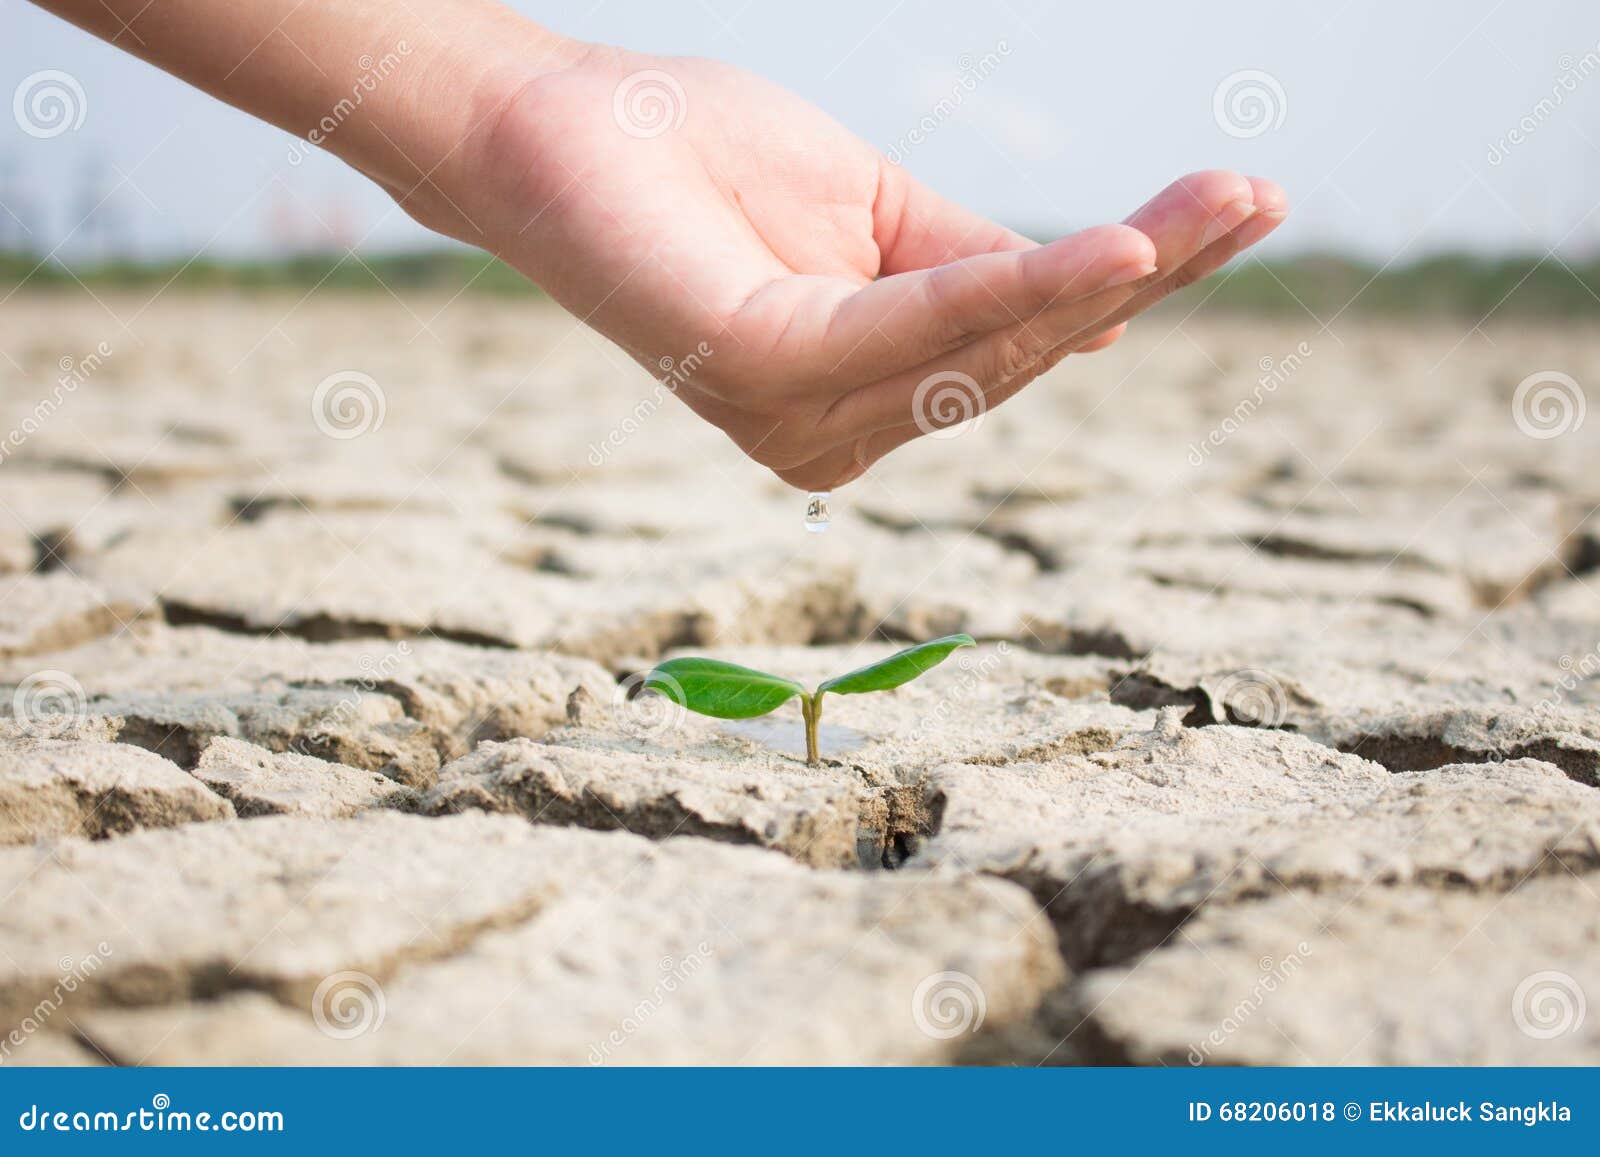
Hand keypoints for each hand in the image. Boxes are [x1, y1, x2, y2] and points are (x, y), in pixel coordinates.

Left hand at [455, 47, 1287, 488]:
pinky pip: (920, 329)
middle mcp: (836, 431)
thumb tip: (1120, 304)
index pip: (1018, 342)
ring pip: (990, 345)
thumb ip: (983, 265)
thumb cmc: (702, 164)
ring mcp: (797, 418)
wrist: (556, 125)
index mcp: (863, 396)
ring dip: (1112, 271)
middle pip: (1021, 354)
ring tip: (1222, 204)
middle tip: (1258, 195)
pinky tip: (1119, 254)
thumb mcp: (880, 215)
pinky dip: (1021, 287)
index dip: (1129, 279)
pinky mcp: (762, 374)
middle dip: (1152, 270)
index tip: (1236, 211)